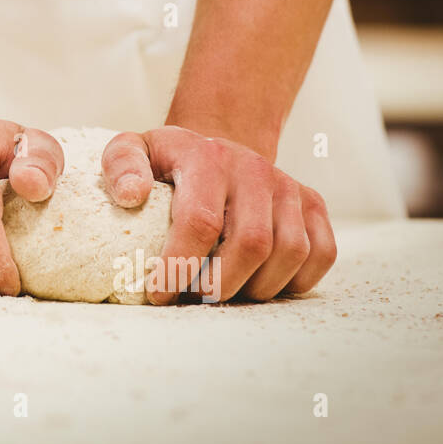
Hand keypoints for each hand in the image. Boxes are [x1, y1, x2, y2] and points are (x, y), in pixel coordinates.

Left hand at [101, 126, 336, 302]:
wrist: (218, 146)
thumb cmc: (169, 160)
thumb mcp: (134, 149)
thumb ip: (121, 164)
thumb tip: (131, 196)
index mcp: (208, 158)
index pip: (201, 222)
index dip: (180, 265)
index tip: (159, 292)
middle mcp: (255, 170)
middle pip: (251, 245)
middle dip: (219, 285)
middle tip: (195, 297)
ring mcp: (288, 187)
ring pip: (290, 254)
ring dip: (256, 287)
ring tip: (223, 289)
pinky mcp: (312, 204)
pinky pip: (321, 254)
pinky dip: (294, 281)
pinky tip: (259, 282)